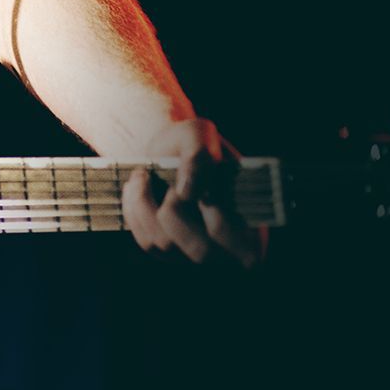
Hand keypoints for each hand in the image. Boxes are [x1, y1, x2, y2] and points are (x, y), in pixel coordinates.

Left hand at [121, 117, 266, 266]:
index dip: (216, 213)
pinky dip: (135, 210)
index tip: (200, 187)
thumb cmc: (191, 145)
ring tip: (144, 175)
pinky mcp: (168, 254)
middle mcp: (229, 251)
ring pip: (165, 245)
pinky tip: (137, 187)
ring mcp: (196, 256)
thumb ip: (200, 155)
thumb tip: (189, 192)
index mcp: (253, 226)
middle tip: (169, 182)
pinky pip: (146, 241)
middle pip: (199, 250)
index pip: (243, 242)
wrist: (166, 152)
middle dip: (175, 209)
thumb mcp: (199, 133)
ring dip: (146, 204)